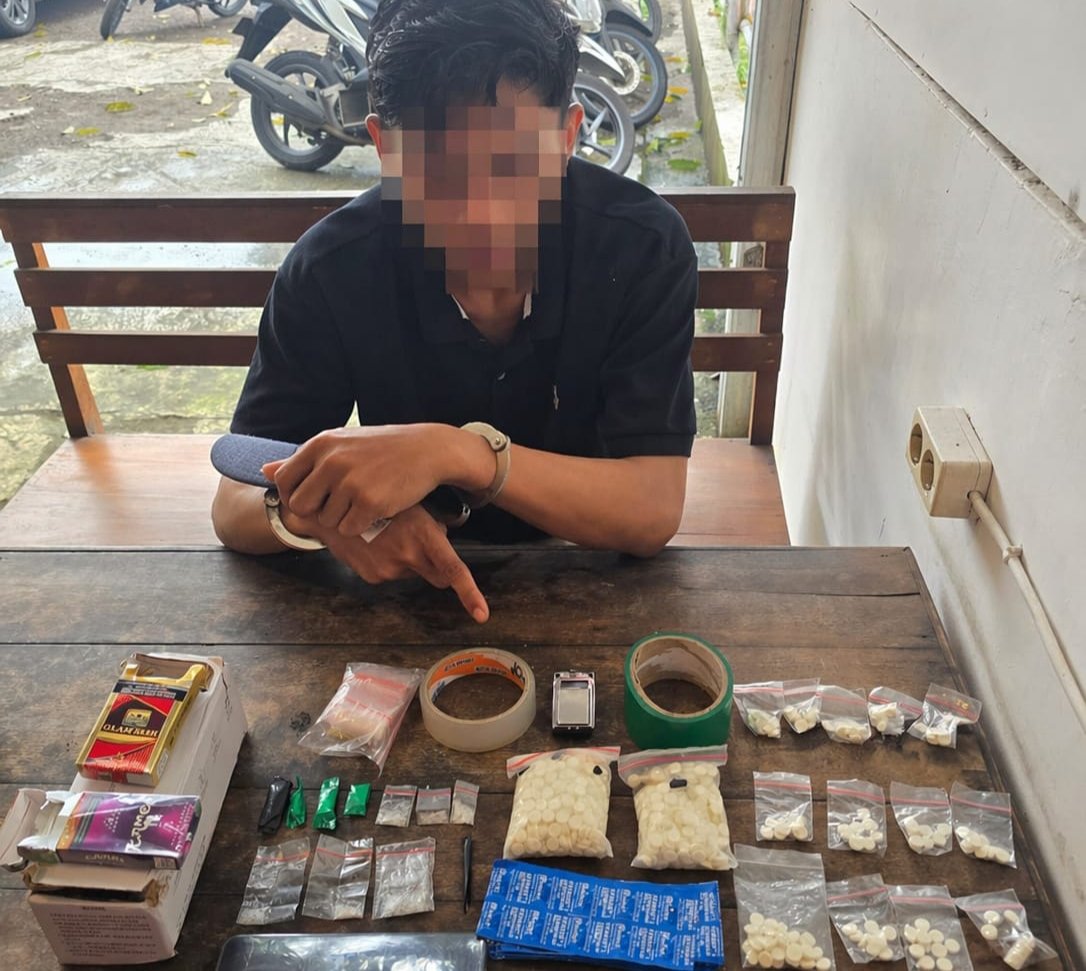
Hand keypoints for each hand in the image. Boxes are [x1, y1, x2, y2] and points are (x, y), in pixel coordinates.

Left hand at [263, 425, 443, 536]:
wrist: (427, 450)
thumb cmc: (383, 448)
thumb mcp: (342, 444)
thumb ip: (304, 460)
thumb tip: (265, 470)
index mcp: (321, 444)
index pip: (284, 481)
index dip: (294, 495)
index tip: (314, 498)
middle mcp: (331, 462)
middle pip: (301, 506)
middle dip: (316, 511)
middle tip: (339, 505)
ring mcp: (350, 483)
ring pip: (326, 521)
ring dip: (342, 519)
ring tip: (363, 502)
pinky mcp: (369, 502)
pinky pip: (349, 529)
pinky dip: (361, 526)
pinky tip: (376, 509)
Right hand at [284, 502, 488, 622]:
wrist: (332, 510)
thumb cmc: (379, 499)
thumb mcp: (413, 505)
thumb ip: (432, 528)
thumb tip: (443, 539)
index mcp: (423, 536)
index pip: (452, 570)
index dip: (469, 593)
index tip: (481, 614)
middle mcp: (408, 556)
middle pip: (438, 578)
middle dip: (438, 568)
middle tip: (424, 547)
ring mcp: (389, 569)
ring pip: (413, 574)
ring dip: (409, 561)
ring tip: (390, 536)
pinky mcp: (373, 577)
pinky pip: (393, 575)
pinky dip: (390, 563)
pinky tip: (376, 544)